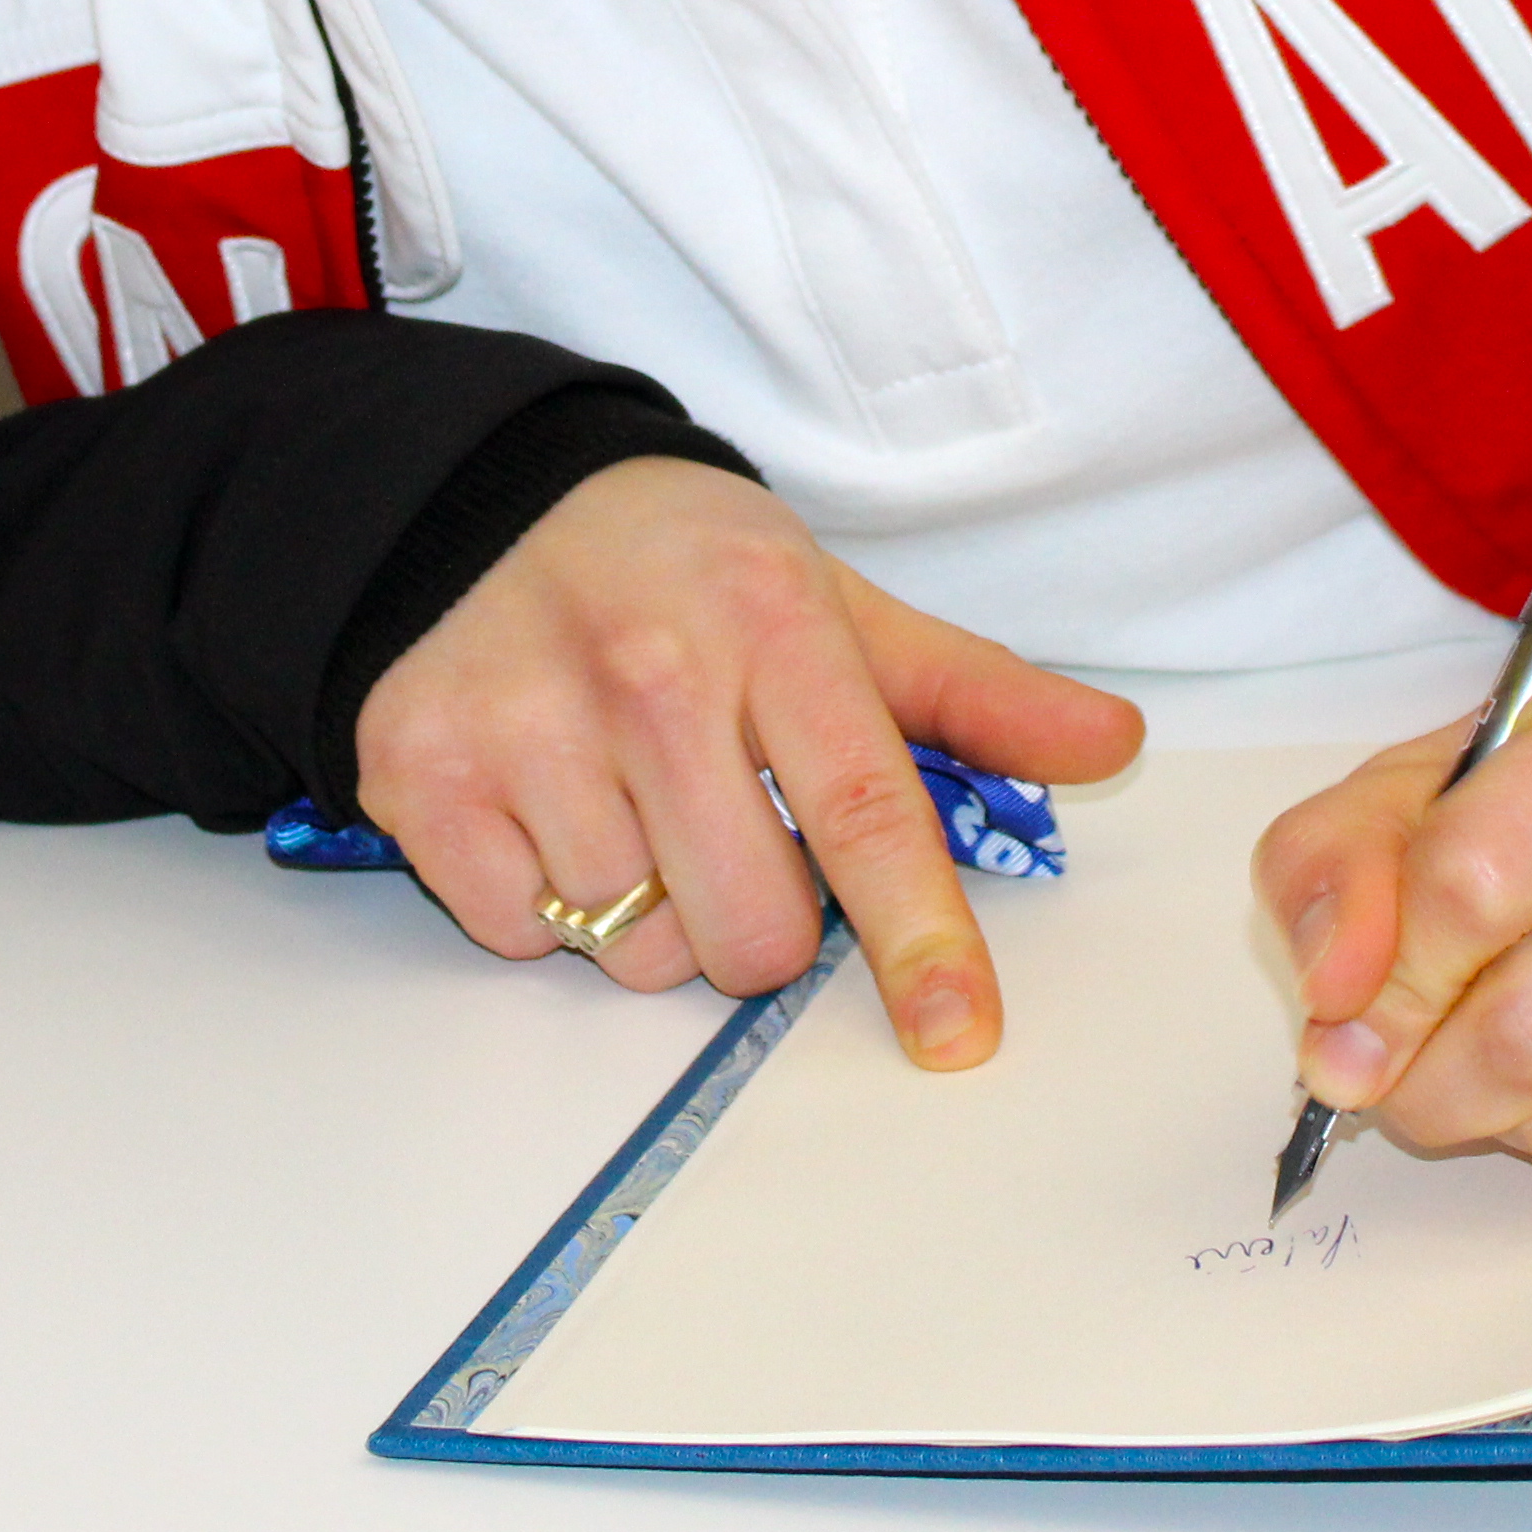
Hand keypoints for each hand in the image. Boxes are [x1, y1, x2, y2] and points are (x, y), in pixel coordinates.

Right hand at [353, 458, 1143, 1069]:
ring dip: (652, 913)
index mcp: (772, 621)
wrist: (484, 501)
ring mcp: (525, 724)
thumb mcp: (835, 603)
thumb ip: (973, 691)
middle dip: (763, 923)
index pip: (866, 809)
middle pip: (749, 926)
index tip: (957, 1031)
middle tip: (736, 835)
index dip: (920, 937)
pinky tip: (549, 805)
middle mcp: (648, 671)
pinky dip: (547, 903)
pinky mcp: (421, 774)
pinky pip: (523, 936)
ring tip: (631, 800)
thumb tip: (1111, 744)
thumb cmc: (684, 568)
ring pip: (636, 949)